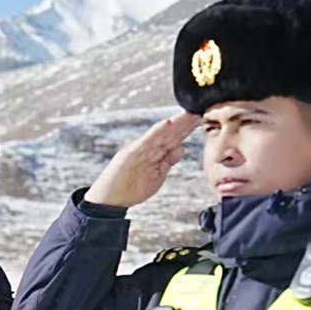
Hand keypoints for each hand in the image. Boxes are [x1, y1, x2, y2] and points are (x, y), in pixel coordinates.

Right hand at [83, 114, 201, 208]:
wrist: (109, 199)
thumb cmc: (130, 189)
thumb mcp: (156, 176)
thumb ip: (167, 161)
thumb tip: (181, 148)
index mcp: (154, 154)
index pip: (174, 139)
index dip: (187, 129)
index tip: (200, 119)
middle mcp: (148, 148)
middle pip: (170, 133)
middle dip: (185, 123)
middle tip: (200, 110)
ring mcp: (139, 150)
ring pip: (161, 134)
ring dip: (175, 124)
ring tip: (189, 113)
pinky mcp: (131, 153)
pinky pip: (147, 141)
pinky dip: (157, 132)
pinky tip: (167, 123)